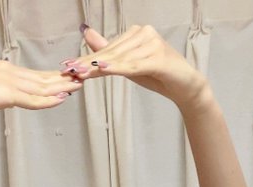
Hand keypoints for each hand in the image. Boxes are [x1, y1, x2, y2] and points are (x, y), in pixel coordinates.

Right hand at [0, 60, 82, 124]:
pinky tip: (62, 98)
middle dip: (63, 78)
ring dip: (62, 86)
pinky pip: (33, 99)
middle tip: (82, 77)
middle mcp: (9, 71)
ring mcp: (9, 82)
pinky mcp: (7, 94)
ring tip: (79, 86)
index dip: (52, 77)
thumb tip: (4, 97)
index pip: (33, 75)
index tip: (66, 78)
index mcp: (4, 69)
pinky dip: (49, 100)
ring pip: (42, 86)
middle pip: (42, 77)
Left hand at [62, 24, 206, 107]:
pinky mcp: (158, 58)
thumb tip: (87, 34)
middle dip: (89, 64)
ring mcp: (152, 43)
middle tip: (69, 71)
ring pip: (120, 59)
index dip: (87, 59)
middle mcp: (144, 33)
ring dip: (99, 68)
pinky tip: (104, 70)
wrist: (185, 87)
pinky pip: (134, 65)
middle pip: (111, 53)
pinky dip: (119, 68)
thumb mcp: (130, 65)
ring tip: (80, 74)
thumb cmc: (158, 75)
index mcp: (136, 33)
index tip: (67, 66)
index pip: (108, 49)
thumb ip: (109, 51)